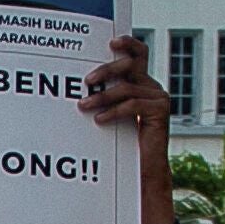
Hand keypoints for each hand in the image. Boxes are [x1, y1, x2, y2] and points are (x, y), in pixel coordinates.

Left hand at [84, 31, 179, 223]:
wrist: (138, 182)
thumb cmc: (114, 153)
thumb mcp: (100, 123)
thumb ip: (93, 104)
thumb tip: (63, 95)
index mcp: (137, 85)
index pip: (137, 54)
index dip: (126, 44)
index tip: (110, 41)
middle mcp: (150, 88)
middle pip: (133, 62)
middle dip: (108, 67)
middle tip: (86, 80)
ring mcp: (157, 101)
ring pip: (131, 84)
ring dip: (104, 93)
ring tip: (84, 106)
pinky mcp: (160, 116)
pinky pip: (137, 105)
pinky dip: (116, 110)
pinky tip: (100, 121)